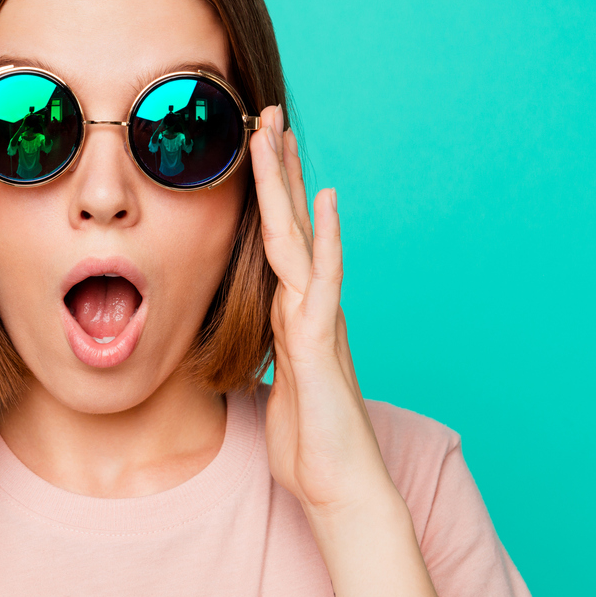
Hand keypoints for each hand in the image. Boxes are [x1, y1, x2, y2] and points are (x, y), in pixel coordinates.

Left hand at [250, 106, 397, 516]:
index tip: (258, 147)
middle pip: (289, 223)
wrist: (337, 483)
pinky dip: (322, 238)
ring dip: (287, 183)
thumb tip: (258, 344)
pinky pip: (320, 278)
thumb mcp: (276, 386)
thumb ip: (271, 354)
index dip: (269, 194)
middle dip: (277, 167)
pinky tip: (322, 199)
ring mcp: (318, 317)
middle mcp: (309, 304)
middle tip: (269, 112)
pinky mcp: (321, 340)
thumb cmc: (308, 440)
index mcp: (293, 312)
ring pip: (298, 237)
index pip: (277, 239)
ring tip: (280, 132)